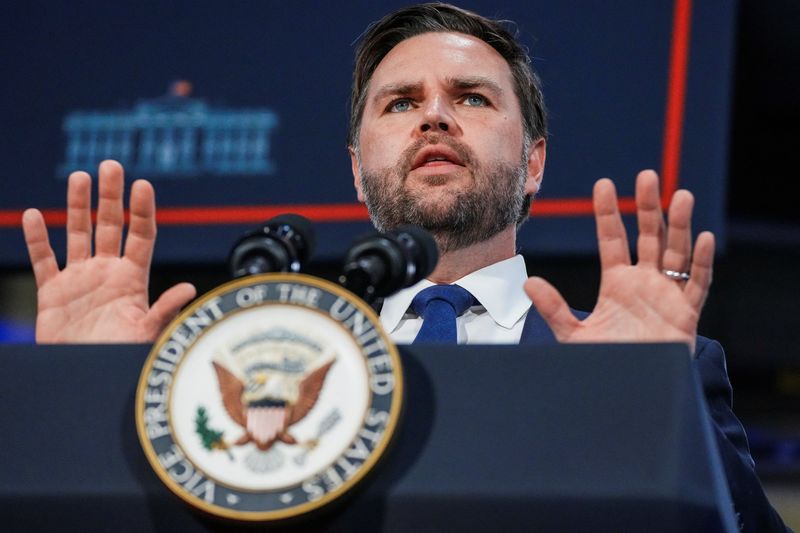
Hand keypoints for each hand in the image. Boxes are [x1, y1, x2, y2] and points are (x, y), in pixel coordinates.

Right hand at [22, 160, 195, 342]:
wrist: (85, 378)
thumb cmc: (120, 358)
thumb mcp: (144, 334)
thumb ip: (163, 310)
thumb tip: (188, 289)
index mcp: (133, 279)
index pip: (141, 236)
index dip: (141, 211)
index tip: (143, 185)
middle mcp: (107, 272)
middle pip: (109, 226)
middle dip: (110, 196)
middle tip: (111, 165)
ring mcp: (79, 279)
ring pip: (77, 234)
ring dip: (77, 206)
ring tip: (79, 177)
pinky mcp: (53, 292)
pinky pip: (43, 260)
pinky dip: (36, 238)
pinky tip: (34, 215)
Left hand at [524, 170, 713, 352]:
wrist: (631, 391)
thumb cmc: (607, 361)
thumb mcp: (574, 335)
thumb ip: (555, 308)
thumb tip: (529, 282)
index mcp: (617, 282)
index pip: (612, 239)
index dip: (608, 213)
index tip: (603, 184)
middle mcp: (644, 282)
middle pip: (648, 236)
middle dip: (648, 207)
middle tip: (646, 176)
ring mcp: (667, 295)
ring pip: (676, 252)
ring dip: (678, 225)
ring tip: (680, 195)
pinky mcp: (687, 314)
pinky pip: (698, 284)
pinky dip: (701, 263)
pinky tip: (702, 238)